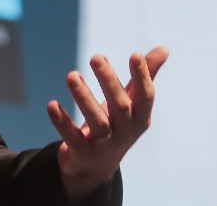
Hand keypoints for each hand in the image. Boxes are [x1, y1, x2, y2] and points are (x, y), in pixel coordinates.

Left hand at [46, 47, 168, 201]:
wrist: (96, 166)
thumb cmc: (116, 124)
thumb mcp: (131, 103)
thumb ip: (145, 75)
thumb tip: (164, 48)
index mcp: (139, 117)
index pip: (145, 96)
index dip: (142, 77)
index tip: (135, 54)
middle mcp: (125, 132)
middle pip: (120, 106)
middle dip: (109, 81)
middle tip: (96, 57)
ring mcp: (104, 144)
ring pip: (96, 121)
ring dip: (83, 97)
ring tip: (71, 75)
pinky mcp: (82, 153)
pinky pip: (72, 137)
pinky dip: (62, 121)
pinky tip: (52, 104)